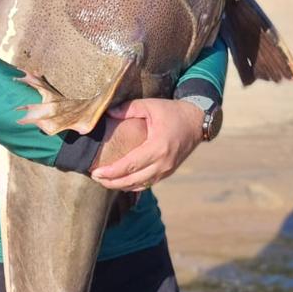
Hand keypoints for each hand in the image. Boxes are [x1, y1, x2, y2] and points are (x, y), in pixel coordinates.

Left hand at [90, 98, 204, 191]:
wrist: (197, 122)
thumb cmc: (172, 112)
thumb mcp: (150, 105)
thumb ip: (128, 108)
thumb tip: (107, 113)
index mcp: (158, 147)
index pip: (130, 165)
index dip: (111, 172)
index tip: (95, 173)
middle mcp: (163, 163)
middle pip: (133, 180)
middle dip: (112, 182)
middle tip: (95, 178)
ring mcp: (167, 170)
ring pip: (140, 185)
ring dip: (121, 186)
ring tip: (105, 181)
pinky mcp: (168, 172)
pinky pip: (148, 184)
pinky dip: (133, 185)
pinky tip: (121, 182)